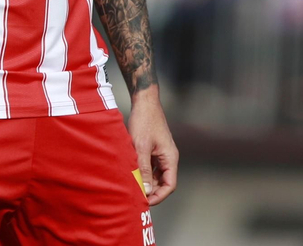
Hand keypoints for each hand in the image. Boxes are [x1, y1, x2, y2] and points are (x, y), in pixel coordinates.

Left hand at [127, 87, 178, 205]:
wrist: (144, 102)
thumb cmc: (144, 121)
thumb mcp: (142, 146)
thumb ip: (144, 169)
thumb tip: (146, 189)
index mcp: (170, 158)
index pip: (170, 185)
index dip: (159, 196)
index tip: (145, 202)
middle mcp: (168, 158)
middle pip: (163, 183)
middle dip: (151, 191)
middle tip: (135, 197)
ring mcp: (161, 154)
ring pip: (156, 176)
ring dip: (146, 182)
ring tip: (132, 187)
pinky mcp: (153, 150)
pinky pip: (150, 167)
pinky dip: (143, 173)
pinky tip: (132, 174)